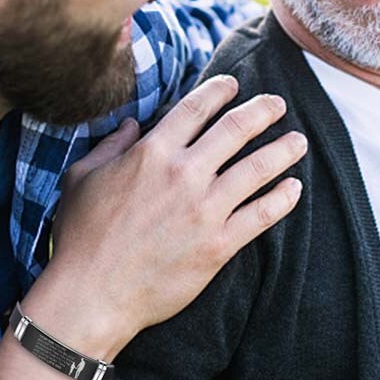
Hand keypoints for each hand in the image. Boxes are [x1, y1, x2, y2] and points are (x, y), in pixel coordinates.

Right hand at [22, 75, 306, 356]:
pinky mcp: (218, 246)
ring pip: (257, 168)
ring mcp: (204, 210)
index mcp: (151, 152)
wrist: (92, 294)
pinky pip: (261, 216)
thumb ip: (110, 145)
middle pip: (236, 129)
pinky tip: (294, 188)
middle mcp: (184, 174)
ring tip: (299, 141)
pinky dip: (283, 199)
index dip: (219, 90)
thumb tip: (132, 124)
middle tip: (278, 104)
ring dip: (283, 150)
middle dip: (263, 111)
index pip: (196, 108)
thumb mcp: (82, 178)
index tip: (233, 84)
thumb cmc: (81, 236)